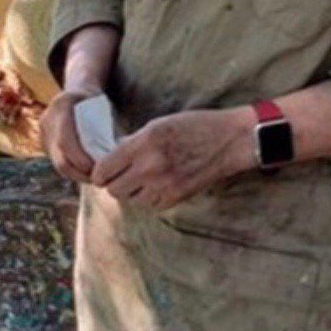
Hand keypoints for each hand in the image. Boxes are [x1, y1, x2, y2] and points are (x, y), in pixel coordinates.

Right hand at [40, 88, 98, 184]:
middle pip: (59, 157)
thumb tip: (116, 156)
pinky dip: (72, 171)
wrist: (78, 90)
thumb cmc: (96, 100)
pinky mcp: (45, 143)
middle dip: (79, 173)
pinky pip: (57, 162)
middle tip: (98, 179)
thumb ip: (105, 127)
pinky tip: (85, 174)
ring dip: (76, 175)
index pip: (65, 141)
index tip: (97, 169)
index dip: (80, 159)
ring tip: (94, 178)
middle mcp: (48, 119)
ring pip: (57, 163)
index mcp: (62, 106)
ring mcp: (43, 132)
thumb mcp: (102, 108)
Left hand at [90, 108, 249, 210]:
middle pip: (113, 190)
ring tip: (140, 179)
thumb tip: (110, 157)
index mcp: (143, 144)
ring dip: (131, 192)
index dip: (100, 171)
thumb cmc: (195, 126)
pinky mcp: (175, 198)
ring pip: (130, 200)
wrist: (230, 141)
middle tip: (121, 175)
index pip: (103, 170)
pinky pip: (149, 206)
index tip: (105, 169)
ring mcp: (163, 185)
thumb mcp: (158, 124)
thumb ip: (132, 142)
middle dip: (114, 183)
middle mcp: (150, 167)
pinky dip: (148, 198)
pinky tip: (156, 185)